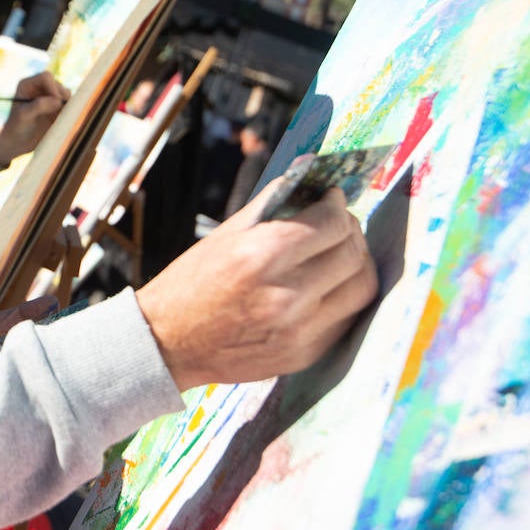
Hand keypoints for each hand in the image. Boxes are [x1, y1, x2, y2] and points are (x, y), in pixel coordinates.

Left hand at [0, 71, 70, 164]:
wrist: (17, 143)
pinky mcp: (57, 108)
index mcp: (28, 84)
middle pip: (59, 85)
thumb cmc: (15, 128)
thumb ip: (38, 106)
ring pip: (66, 95)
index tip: (55, 103)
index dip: (53, 88)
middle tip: (58, 113)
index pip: (46, 77)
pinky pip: (69, 106)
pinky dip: (69, 112)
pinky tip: (62, 122)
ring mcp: (49, 98)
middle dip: (61, 98)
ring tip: (59, 119)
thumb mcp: (23, 116)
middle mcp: (40, 88)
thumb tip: (57, 101)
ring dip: (66, 106)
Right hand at [135, 178, 377, 390]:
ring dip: (356, 264)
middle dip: (350, 231)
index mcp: (263, 256)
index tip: (332, 199)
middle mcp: (287, 294)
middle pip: (352, 254)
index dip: (337, 206)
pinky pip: (346, 318)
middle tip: (338, 224)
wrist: (168, 343)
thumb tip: (309, 174)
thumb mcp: (226, 234)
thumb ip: (272, 204)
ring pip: (361, 288)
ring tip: (338, 254)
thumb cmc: (192, 282)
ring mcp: (299, 330)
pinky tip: (326, 286)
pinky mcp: (304, 354)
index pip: (331, 223)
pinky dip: (343, 296)